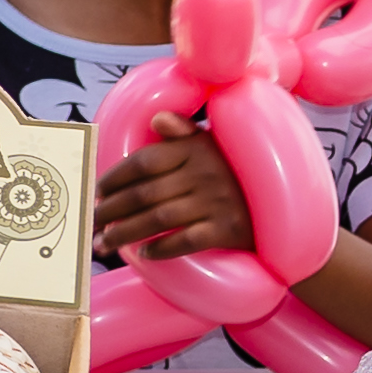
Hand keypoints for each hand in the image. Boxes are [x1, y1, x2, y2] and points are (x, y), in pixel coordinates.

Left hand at [93, 112, 254, 262]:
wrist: (281, 209)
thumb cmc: (235, 174)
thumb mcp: (214, 145)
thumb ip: (183, 132)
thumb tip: (158, 118)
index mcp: (197, 149)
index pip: (143, 162)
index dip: (114, 177)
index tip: (96, 191)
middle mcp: (206, 174)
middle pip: (144, 194)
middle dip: (110, 210)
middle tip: (90, 221)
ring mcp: (218, 203)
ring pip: (158, 219)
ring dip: (125, 234)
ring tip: (103, 243)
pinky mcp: (229, 230)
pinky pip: (186, 241)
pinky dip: (161, 249)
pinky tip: (142, 254)